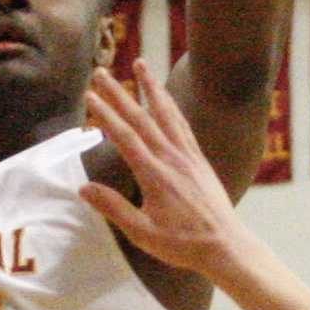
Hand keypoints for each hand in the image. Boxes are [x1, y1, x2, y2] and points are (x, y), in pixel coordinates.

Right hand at [79, 60, 251, 279]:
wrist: (225, 245)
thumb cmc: (182, 244)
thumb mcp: (142, 233)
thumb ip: (114, 208)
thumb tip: (84, 188)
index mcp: (154, 175)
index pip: (124, 137)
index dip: (105, 115)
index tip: (89, 96)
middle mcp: (171, 158)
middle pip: (141, 118)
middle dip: (119, 93)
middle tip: (101, 72)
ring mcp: (187, 155)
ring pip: (166, 113)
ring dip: (151, 87)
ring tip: (140, 63)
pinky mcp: (199, 159)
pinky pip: (182, 125)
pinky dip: (171, 106)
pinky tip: (165, 97)